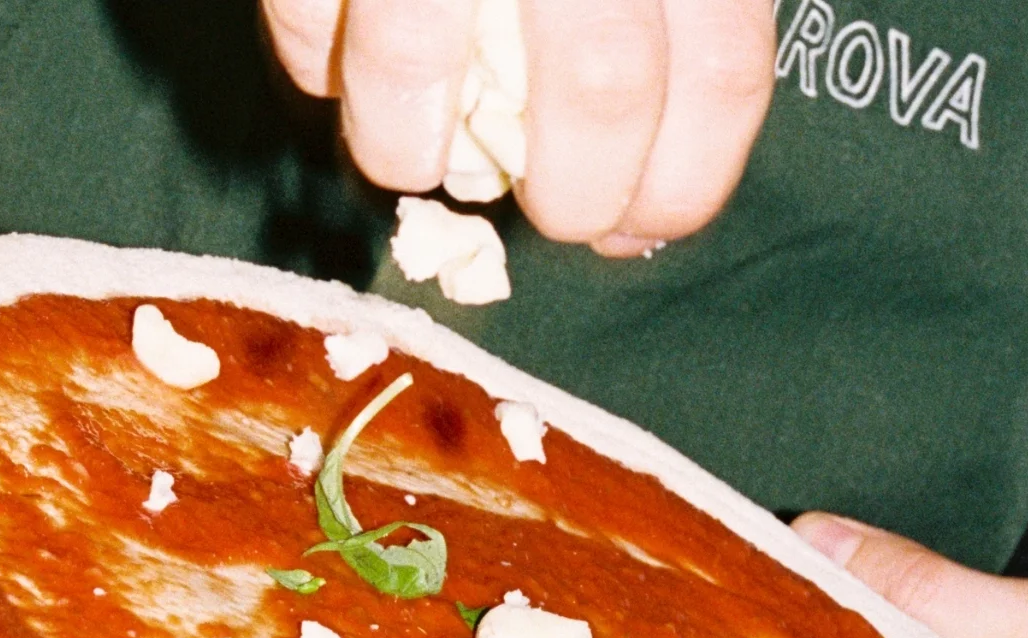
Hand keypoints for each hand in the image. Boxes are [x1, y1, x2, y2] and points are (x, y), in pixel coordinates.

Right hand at [261, 0, 774, 253]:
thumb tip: (668, 164)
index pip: (719, 76)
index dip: (684, 182)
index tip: (646, 228)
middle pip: (600, 93)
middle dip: (577, 196)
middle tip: (551, 215)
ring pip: (420, 67)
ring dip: (409, 149)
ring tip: (415, 161)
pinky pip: (308, 20)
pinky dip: (319, 69)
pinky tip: (340, 73)